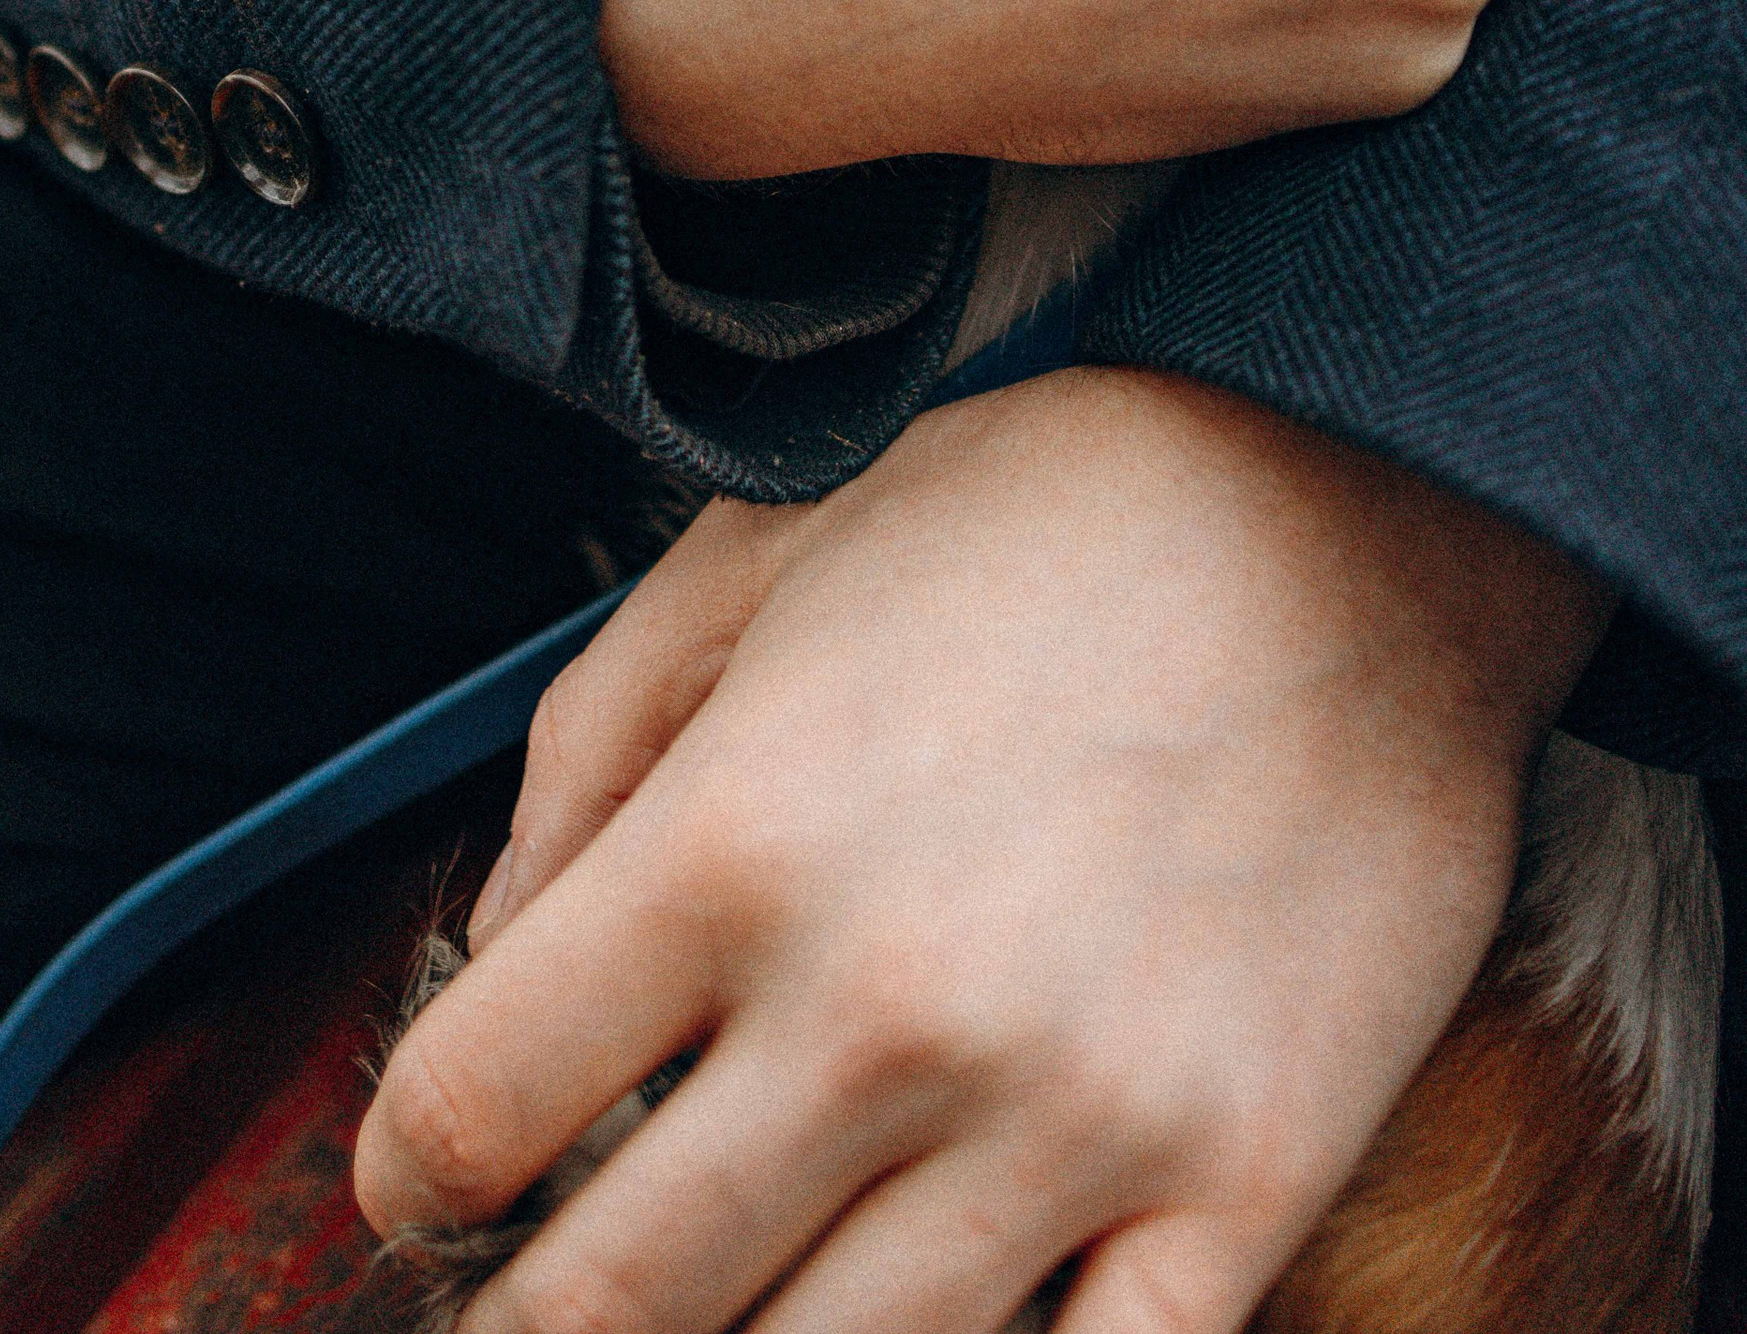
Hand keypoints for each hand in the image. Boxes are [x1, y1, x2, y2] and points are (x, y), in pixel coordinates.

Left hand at [356, 372, 1609, 1333]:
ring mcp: (1066, 1119)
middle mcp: (880, 1007)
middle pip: (611, 1299)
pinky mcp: (1238, 1184)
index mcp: (734, 840)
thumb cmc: (1035, 511)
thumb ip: (583, 753)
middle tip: (531, 1308)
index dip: (405, 1172)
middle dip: (532, 1328)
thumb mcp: (748, 556)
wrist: (1349, 504)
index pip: (468, 1108)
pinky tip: (926, 1331)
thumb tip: (491, 948)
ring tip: (720, 1302)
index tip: (417, 1189)